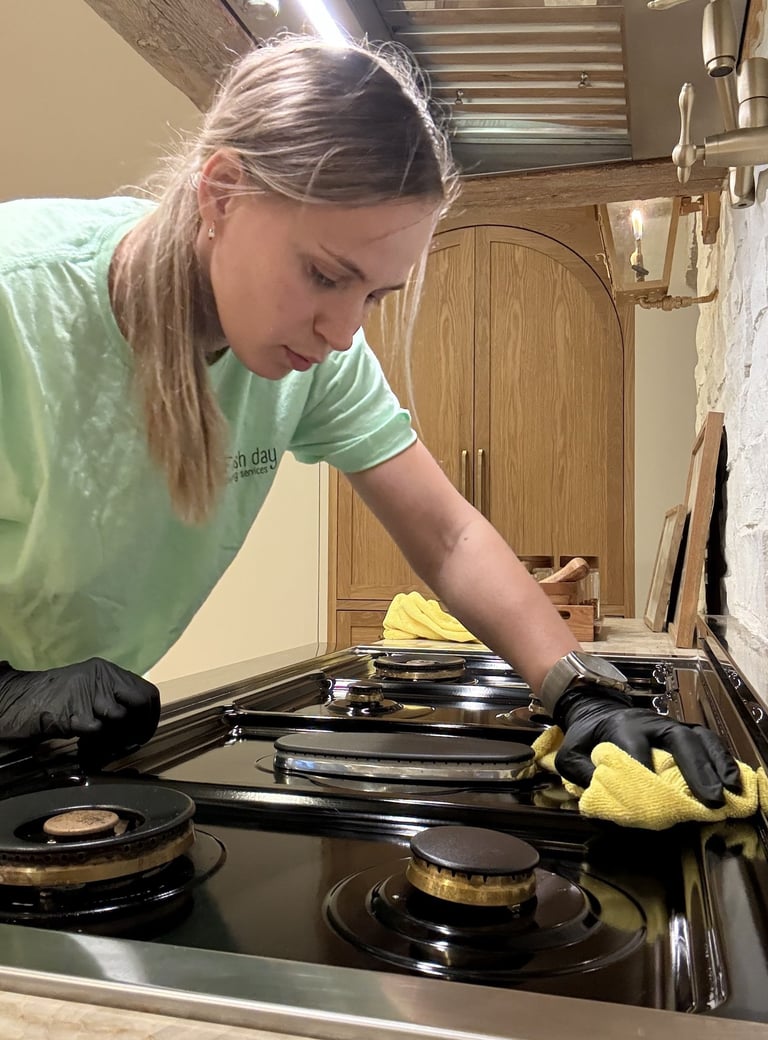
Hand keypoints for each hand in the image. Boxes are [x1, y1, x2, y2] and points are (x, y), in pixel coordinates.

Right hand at [0, 658, 159, 750]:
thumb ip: (114, 699)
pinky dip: (96, 744)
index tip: (145, 733)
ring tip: (101, 744)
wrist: (22, 701)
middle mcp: (103, 676)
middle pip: (141, 702)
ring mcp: (89, 692)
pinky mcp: (75, 711)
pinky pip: (98, 731)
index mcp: (108, 670)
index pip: (148, 692)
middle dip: (140, 727)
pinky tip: (86, 746)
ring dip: (115, 738)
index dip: (151, 716)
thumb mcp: (90, 690)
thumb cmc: (56, 699)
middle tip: (129, 743)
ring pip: (121, 718)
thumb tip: (140, 722)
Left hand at [554, 689, 741, 807]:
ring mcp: (668, 725)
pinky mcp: (680, 730)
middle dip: (695, 769)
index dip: (646, 777)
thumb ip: (582, 775)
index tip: (654, 805)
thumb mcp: (569, 755)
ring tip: (729, 790)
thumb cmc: (585, 737)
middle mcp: (649, 723)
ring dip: (716, 763)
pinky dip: (721, 758)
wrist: (595, 710)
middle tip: (710, 799)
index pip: (636, 752)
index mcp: (620, 727)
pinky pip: (706, 741)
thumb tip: (601, 798)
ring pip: (697, 738)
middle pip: (678, 739)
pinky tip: (732, 779)